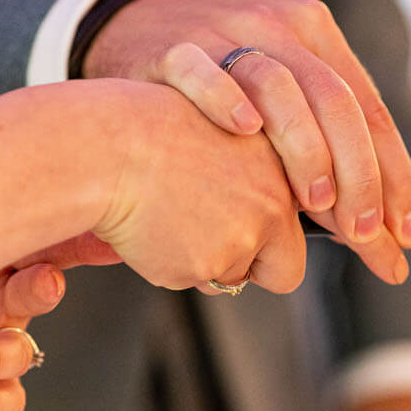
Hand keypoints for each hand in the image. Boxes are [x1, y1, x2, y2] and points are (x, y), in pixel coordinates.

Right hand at [84, 0, 410, 284]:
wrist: (127, 35)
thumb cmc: (213, 90)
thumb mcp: (278, 98)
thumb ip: (322, 147)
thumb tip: (372, 229)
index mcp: (315, 36)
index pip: (369, 110)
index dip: (393, 174)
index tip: (404, 230)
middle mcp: (277, 29)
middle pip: (336, 101)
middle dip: (359, 173)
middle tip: (363, 231)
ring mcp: (224, 34)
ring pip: (281, 86)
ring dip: (306, 148)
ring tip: (317, 202)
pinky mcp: (173, 49)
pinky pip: (204, 71)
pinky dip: (227, 99)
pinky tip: (245, 132)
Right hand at [94, 82, 307, 294]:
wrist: (109, 147)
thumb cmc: (152, 130)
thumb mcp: (222, 134)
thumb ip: (255, 175)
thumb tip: (265, 216)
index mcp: (282, 169)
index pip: (302, 228)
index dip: (275, 240)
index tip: (252, 234)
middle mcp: (271, 205)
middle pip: (283, 270)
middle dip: (255, 268)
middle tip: (212, 243)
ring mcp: (239, 239)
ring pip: (229, 276)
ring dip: (204, 261)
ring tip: (169, 217)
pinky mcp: (204, 265)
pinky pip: (191, 280)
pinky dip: (171, 264)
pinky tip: (152, 228)